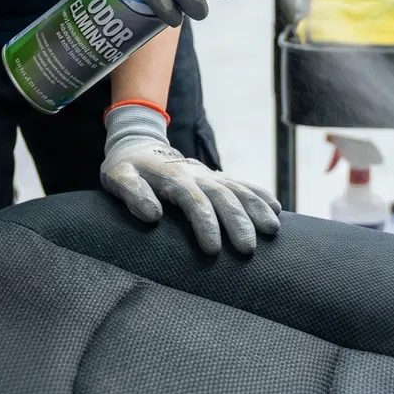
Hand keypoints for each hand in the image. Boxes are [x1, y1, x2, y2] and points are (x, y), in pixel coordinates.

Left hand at [100, 104, 281, 254]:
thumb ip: (132, 193)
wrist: (138, 142)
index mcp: (172, 176)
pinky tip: (276, 209)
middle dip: (237, 221)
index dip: (204, 223)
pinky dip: (259, 194)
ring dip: (256, 207)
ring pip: (238, 188)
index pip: (193, 200)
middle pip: (222, 196)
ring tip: (273, 229)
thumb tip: (153, 215)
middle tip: (248, 249)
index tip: (212, 250)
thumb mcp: (117, 177)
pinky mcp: (215, 177)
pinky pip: (242, 183)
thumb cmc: (126, 167)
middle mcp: (196, 174)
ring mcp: (208, 174)